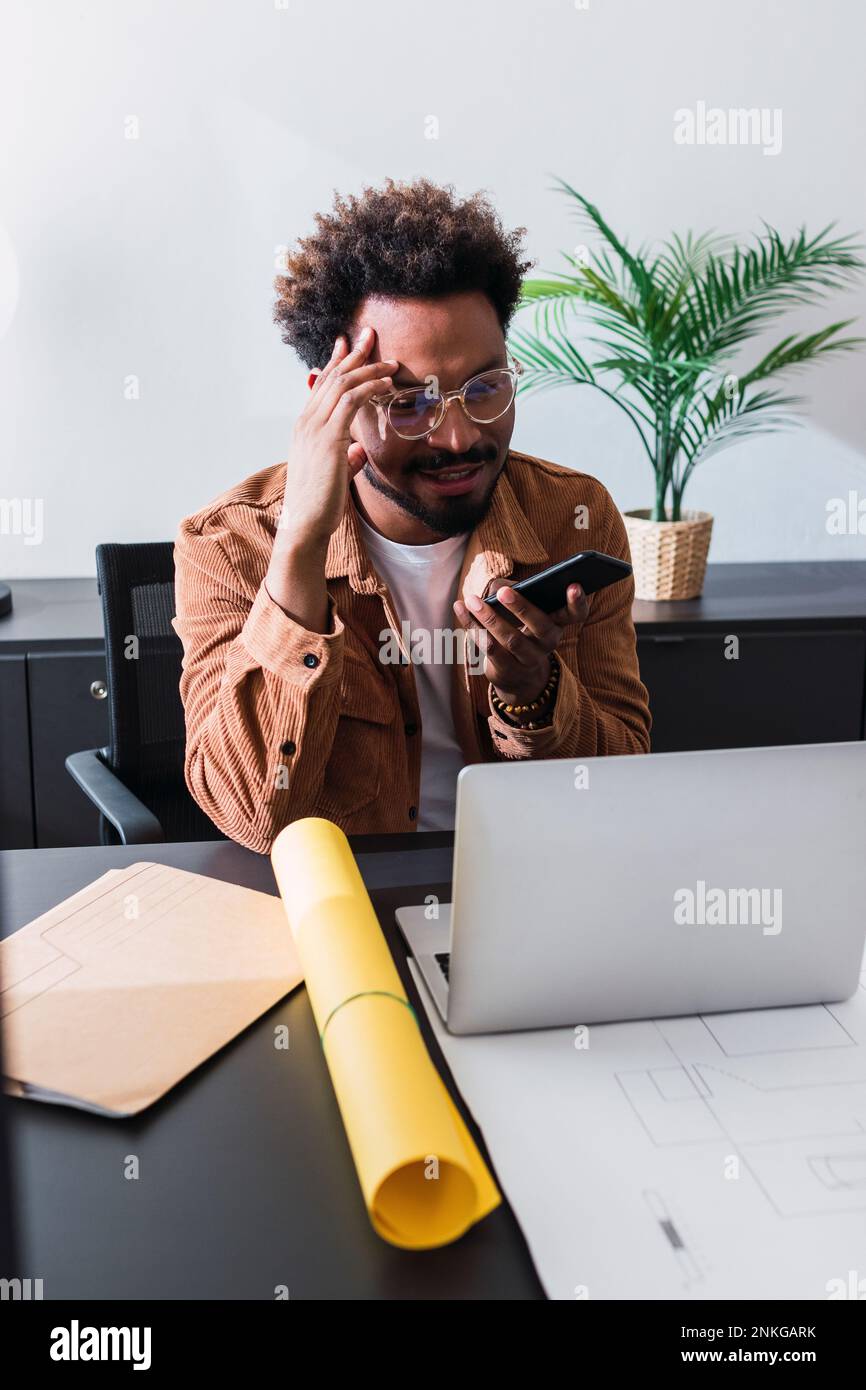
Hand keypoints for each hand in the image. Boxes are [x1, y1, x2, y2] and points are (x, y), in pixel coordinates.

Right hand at [275, 327, 397, 553]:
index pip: (322, 386)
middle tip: (370, 335)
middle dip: (353, 354)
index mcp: (305, 427)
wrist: (304, 523)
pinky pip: (351, 402)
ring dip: (367, 368)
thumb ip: (345, 458)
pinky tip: (386, 383)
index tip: (348, 344)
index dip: (337, 362)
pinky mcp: (328, 439)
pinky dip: (369, 388)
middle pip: (332, 377)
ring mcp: (314, 429)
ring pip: (342, 384)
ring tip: (389, 361)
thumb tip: (358, 451)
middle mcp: (306, 422)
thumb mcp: (334, 474)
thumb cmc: (319, 503)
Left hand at [453, 583, 588, 706]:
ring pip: (511, 639)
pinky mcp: (507, 670)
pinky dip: (473, 626)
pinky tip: (460, 608)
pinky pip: (489, 648)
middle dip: (522, 608)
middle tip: (503, 591)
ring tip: (472, 600)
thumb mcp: (527, 615)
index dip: (578, 601)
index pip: (576, 614)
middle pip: (541, 627)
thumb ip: (517, 595)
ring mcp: (529, 659)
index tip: (574, 585)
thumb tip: (495, 589)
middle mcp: (548, 643)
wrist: (519, 676)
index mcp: (558, 623)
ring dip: (489, 618)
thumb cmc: (523, 632)